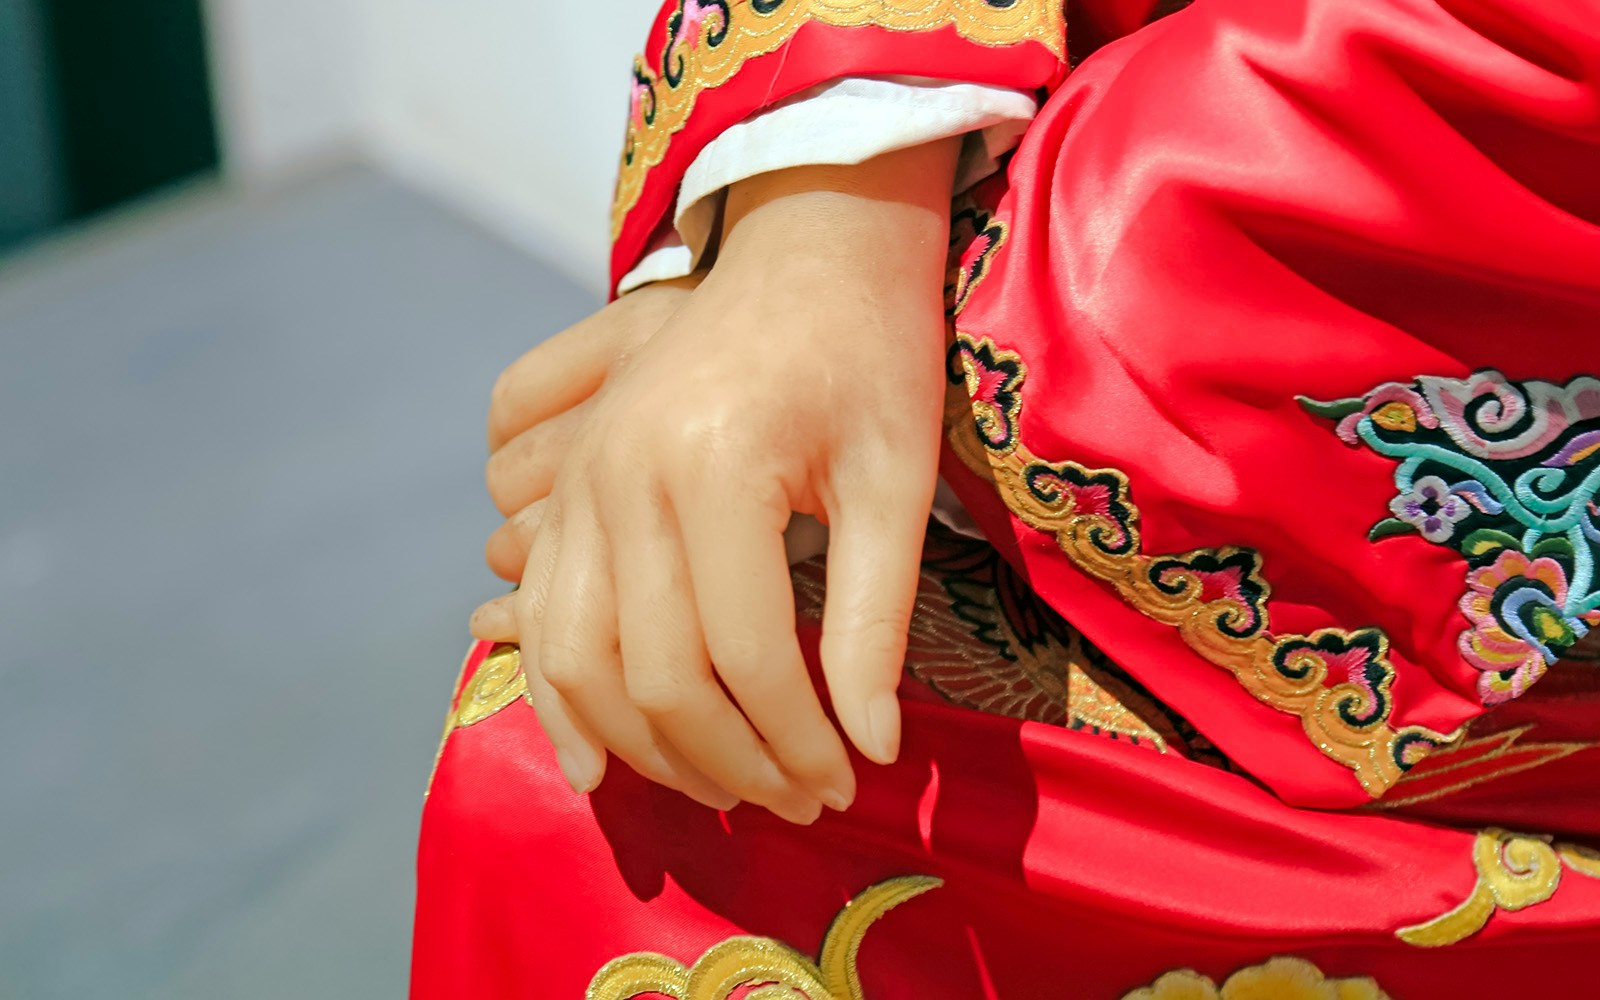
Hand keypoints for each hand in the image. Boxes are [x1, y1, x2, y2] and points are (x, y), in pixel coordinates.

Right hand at [472, 139, 959, 821]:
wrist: (807, 243)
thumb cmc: (870, 351)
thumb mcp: (896, 478)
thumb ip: (875, 620)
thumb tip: (871, 749)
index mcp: (715, 467)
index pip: (746, 658)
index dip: (796, 742)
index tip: (846, 784)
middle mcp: (624, 476)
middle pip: (656, 674)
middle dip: (731, 763)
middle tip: (797, 801)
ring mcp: (583, 478)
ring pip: (580, 658)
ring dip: (646, 746)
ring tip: (722, 785)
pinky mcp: (570, 481)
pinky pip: (542, 611)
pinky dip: (560, 692)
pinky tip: (595, 757)